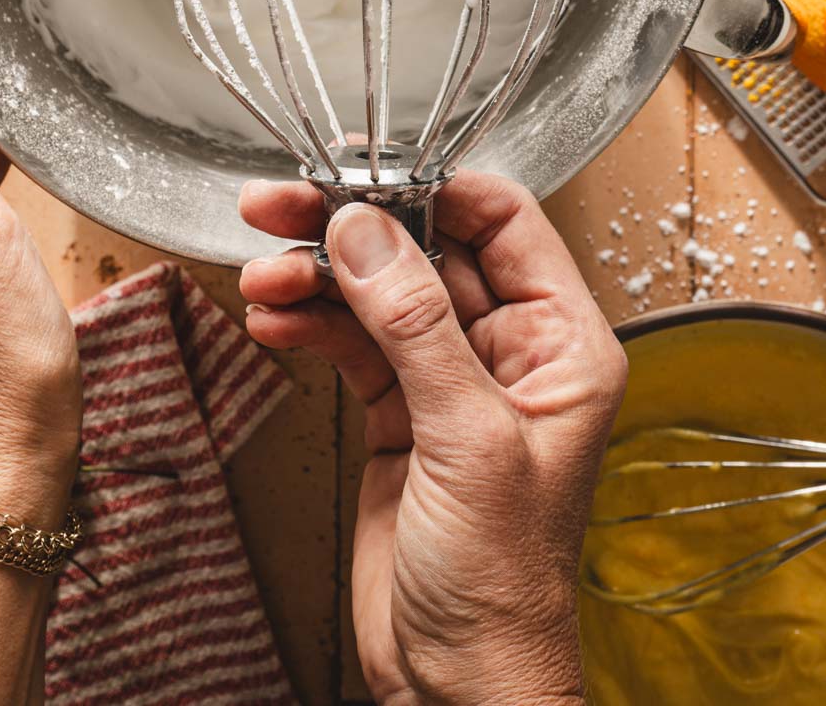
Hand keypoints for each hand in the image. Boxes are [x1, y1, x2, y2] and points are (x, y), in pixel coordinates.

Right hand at [240, 171, 625, 705]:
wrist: (457, 688)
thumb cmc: (505, 587)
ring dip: (315, 276)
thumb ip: (414, 325)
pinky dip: (307, 324)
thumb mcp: (466, 440)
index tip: (364, 172)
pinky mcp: (397, 415)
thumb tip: (367, 231)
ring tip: (263, 272)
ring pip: (376, 293)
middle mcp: (508, 351)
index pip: (503, 223)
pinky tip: (273, 318)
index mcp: (562, 343)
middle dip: (352, 225)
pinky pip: (348, 344)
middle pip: (426, 249)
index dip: (433, 188)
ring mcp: (448, 382)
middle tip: (283, 203)